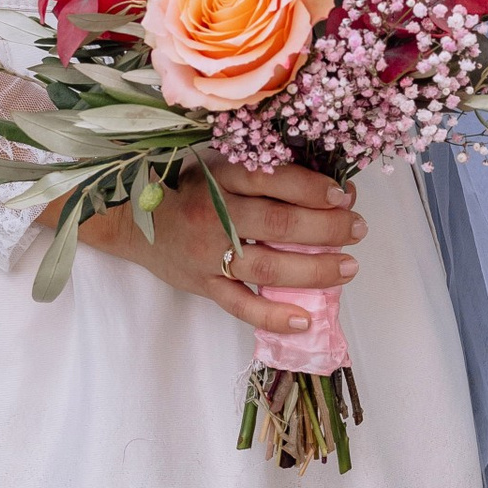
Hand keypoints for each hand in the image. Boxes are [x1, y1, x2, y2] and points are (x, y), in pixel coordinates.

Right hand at [79, 157, 362, 334]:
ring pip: (267, 268)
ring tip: (348, 268)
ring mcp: (208, 255)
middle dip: (326, 229)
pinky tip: (306, 320)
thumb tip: (332, 190)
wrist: (130, 219)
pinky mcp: (203, 285)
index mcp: (220, 178)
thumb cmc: (188, 189)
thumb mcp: (221, 167)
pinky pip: (241, 307)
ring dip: (314, 271)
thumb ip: (267, 174)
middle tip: (357, 230)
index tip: (343, 195)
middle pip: (278, 225)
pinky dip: (274, 317)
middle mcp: (214, 215)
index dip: (312, 188)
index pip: (272, 180)